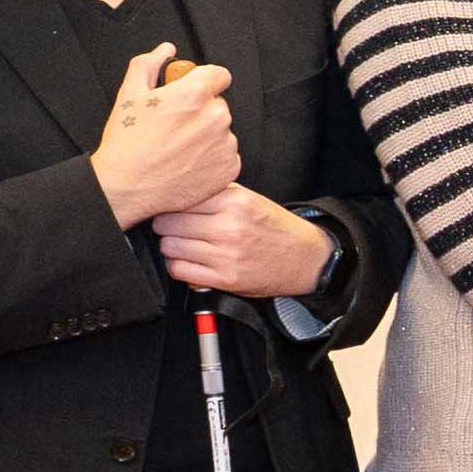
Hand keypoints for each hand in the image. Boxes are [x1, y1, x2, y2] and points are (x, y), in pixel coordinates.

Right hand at [88, 48, 240, 227]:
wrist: (126, 186)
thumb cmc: (127, 141)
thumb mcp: (129, 94)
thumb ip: (149, 64)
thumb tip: (166, 50)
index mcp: (196, 94)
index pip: (220, 75)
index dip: (205, 81)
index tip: (193, 91)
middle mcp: (217, 117)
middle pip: (219, 104)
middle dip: (201, 110)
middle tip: (175, 125)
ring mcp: (226, 144)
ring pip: (222, 130)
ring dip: (206, 135)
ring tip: (178, 147)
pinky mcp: (230, 167)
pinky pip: (226, 154)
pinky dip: (211, 157)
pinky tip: (187, 162)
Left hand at [149, 186, 334, 302]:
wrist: (306, 259)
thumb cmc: (276, 228)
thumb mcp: (251, 199)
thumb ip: (216, 193)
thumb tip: (177, 192)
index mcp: (236, 202)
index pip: (180, 199)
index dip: (170, 204)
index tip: (172, 208)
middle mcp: (230, 228)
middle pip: (168, 223)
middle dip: (166, 225)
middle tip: (176, 227)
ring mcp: (227, 256)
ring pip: (169, 247)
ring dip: (171, 246)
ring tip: (184, 244)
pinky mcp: (225, 279)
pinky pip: (179, 270)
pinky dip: (178, 265)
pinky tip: (190, 260)